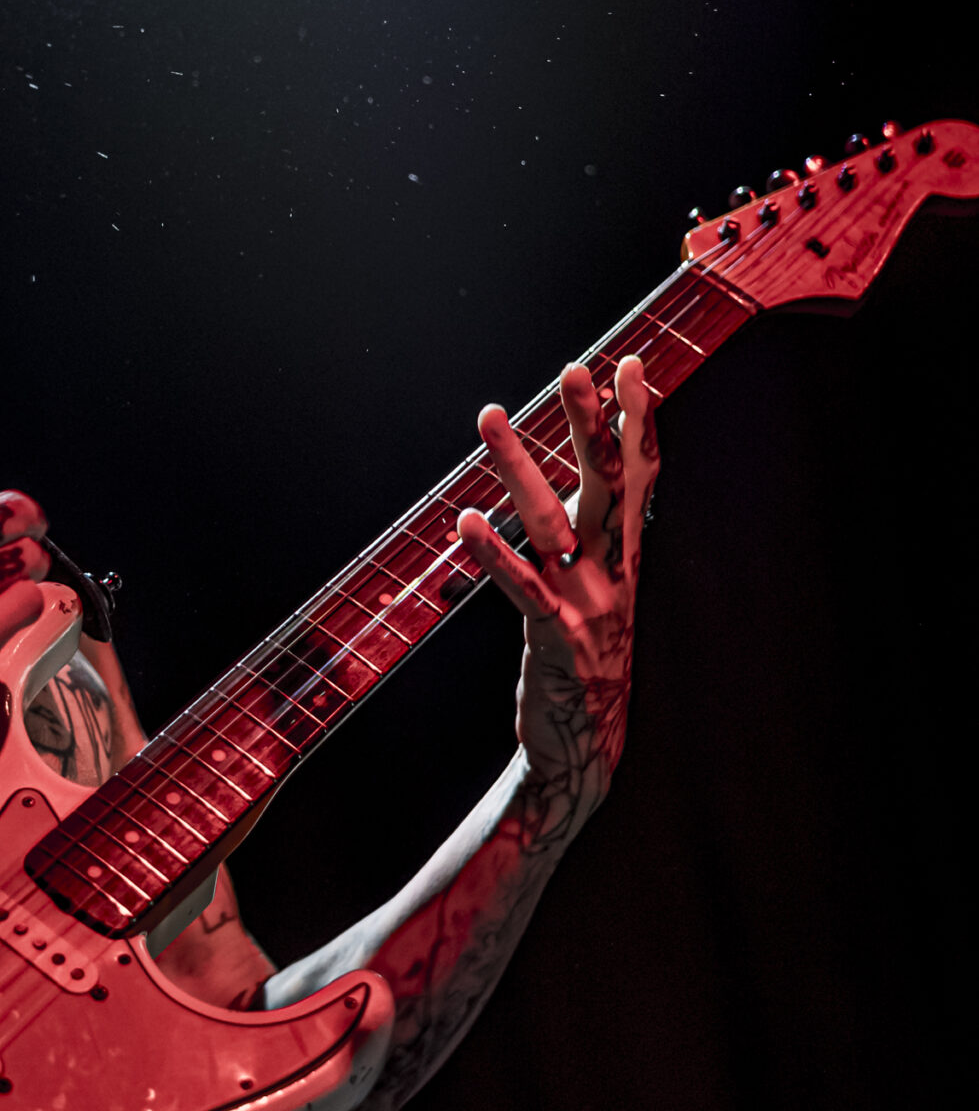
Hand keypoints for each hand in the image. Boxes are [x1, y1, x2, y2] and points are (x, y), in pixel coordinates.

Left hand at [456, 357, 659, 816]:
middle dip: (589, 423)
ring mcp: (588, 604)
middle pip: (606, 483)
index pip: (642, 474)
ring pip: (550, 521)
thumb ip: (594, 527)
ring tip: (489, 416)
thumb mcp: (600, 583)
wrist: (585, 746)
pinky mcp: (555, 638)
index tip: (634, 365)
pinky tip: (468, 522)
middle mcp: (615, 571)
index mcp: (628, 554)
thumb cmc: (584, 652)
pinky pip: (522, 588)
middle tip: (574, 368)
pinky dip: (494, 555)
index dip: (639, 420)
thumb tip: (587, 466)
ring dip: (518, 465)